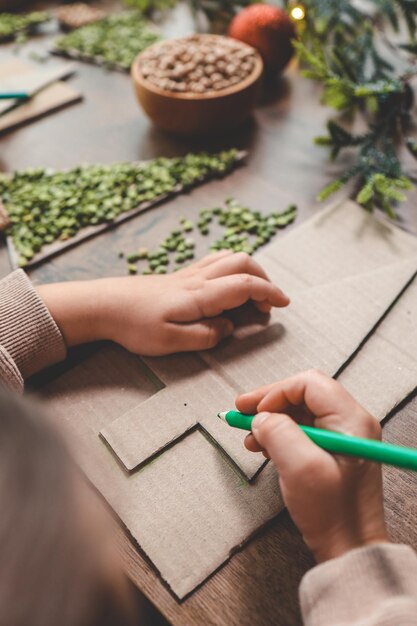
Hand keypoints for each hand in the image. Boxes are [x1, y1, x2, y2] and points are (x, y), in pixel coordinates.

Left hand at [37, 251, 288, 354]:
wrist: (104, 304)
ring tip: (253, 294)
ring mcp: (189, 274)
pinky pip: (214, 262)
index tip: (283, 304)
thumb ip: (206, 336)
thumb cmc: (135, 325)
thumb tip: (228, 328)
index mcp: (201, 295)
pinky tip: (227, 286)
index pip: (245, 285)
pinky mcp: (180, 275)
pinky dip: (232, 269)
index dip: (269, 292)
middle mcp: (199, 278)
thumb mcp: (171, 341)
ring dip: (249, 271)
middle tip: (270, 303)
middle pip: (242, 262)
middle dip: (265, 279)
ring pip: (229, 257)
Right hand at [238, 370, 388, 562]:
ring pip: (300, 413)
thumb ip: (278, 432)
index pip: (309, 384)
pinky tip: (262, 447)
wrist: (349, 549)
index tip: (254, 410)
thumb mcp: (299, 467)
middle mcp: (350, 423)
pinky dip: (279, 435)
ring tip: (249, 438)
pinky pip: (302, 432)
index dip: (277, 392)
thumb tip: (260, 417)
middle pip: (303, 396)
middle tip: (240, 412)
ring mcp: (343, 438)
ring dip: (272, 421)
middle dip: (269, 404)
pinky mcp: (333, 452)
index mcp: (351, 420)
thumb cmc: (333, 513)